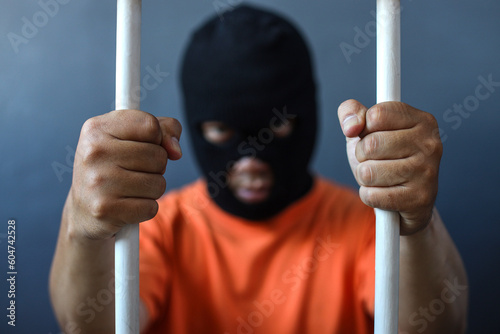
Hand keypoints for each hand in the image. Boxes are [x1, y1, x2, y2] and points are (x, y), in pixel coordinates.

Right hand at [67, 109, 181, 239]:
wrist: (83, 209)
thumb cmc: (113, 167)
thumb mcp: (132, 138)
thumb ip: (163, 130)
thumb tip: (176, 151)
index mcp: (97, 128)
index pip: (150, 125)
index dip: (157, 138)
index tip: (145, 145)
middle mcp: (94, 152)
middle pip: (158, 155)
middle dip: (156, 166)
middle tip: (134, 171)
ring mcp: (97, 181)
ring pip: (158, 183)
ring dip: (152, 189)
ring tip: (131, 188)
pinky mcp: (105, 209)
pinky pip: (151, 207)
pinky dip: (146, 208)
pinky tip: (127, 205)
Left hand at [338, 99, 441, 234]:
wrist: (404, 203)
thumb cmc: (384, 159)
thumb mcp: (366, 130)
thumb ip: (351, 113)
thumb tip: (351, 125)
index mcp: (422, 120)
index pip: (376, 115)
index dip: (364, 129)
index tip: (371, 135)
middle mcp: (430, 144)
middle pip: (370, 144)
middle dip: (362, 156)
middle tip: (375, 160)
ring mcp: (427, 172)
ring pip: (368, 172)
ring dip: (364, 177)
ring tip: (380, 177)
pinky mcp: (419, 199)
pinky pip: (372, 195)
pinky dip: (369, 195)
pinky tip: (384, 193)